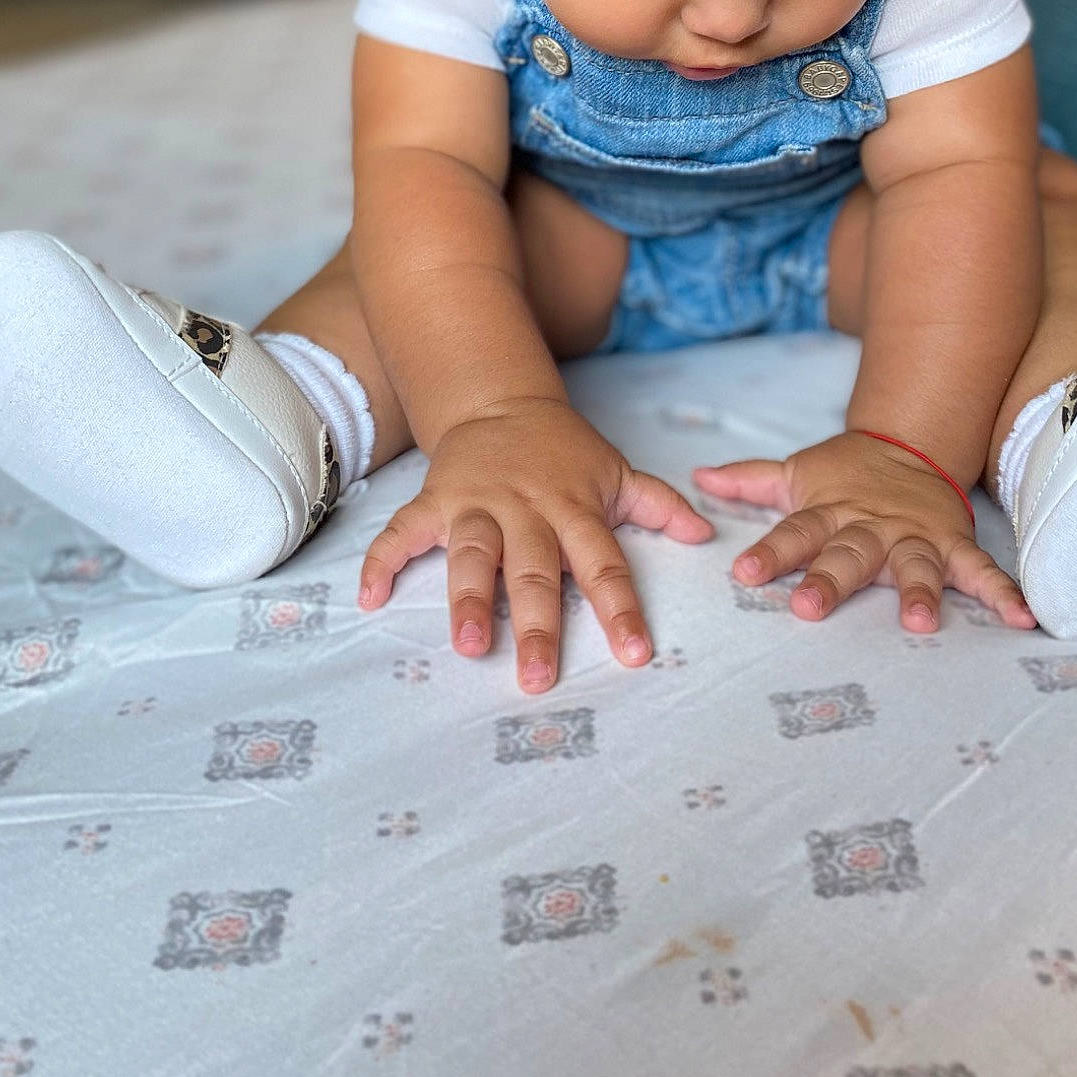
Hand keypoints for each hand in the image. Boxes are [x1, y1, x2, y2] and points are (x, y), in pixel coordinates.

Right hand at [359, 401, 713, 691]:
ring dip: (466, 598)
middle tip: (537, 675)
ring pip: (472, 553)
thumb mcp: (615, 470)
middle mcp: (526, 508)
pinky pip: (403, 532)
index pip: (603, 562)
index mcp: (574, 507)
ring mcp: (477, 504)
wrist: (499, 400)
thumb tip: (706, 535)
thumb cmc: (563, 451)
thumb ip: (659, 504)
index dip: (620, 607)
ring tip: (467, 644)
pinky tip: (370, 599)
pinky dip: (383, 561)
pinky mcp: (434, 500)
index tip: (634, 652)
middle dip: (536, 623)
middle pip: (533, 569)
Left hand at [694, 431, 1034, 632]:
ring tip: (920, 624)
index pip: (795, 532)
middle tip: (809, 609)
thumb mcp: (798, 474)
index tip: (746, 574)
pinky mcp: (954, 546)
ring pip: (915, 566)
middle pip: (849, 554)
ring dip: (920, 593)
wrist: (910, 446)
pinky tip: (1022, 621)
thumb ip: (751, 482)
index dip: (771, 552)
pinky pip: (981, 572)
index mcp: (831, 512)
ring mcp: (916, 537)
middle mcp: (872, 527)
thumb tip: (698, 477)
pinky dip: (1003, 594)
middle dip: (830, 581)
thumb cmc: (847, 475)